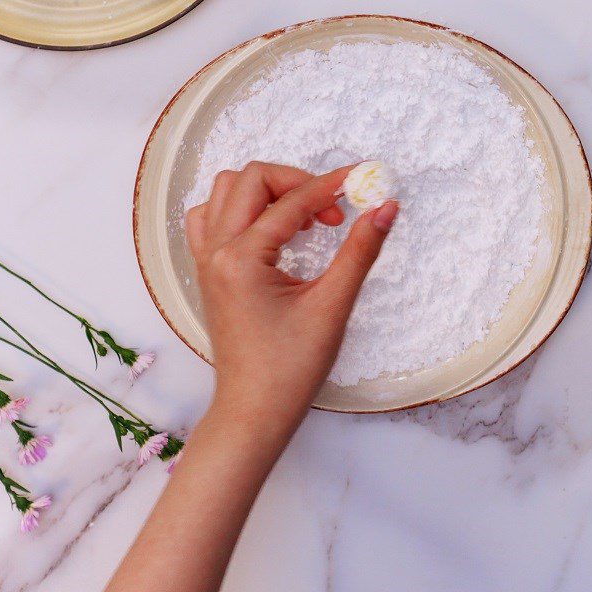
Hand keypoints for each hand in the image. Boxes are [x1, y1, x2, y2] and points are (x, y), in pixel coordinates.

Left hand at [185, 161, 397, 441]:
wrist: (254, 412)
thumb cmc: (290, 369)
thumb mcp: (333, 305)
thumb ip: (360, 250)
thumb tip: (385, 208)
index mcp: (242, 259)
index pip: (292, 201)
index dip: (331, 186)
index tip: (362, 181)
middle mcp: (216, 251)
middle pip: (251, 180)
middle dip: (297, 182)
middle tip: (332, 209)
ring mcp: (206, 260)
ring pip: (226, 192)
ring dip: (267, 192)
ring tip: (302, 218)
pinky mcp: (208, 271)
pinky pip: (211, 218)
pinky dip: (240, 209)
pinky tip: (269, 229)